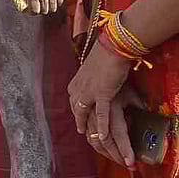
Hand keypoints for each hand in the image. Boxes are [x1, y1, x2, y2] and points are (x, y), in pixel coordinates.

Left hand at [18, 0, 63, 14]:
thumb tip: (19, 2)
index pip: (34, 10)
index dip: (31, 12)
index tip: (29, 11)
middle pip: (44, 11)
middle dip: (39, 11)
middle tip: (37, 8)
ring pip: (52, 8)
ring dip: (48, 8)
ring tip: (44, 5)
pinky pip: (59, 2)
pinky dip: (55, 3)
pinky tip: (50, 0)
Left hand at [69, 38, 133, 165]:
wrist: (112, 46)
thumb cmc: (105, 53)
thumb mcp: (94, 68)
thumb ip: (92, 76)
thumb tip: (97, 79)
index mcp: (76, 80)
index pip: (72, 99)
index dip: (75, 109)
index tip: (78, 116)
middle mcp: (78, 87)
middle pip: (75, 108)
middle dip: (79, 120)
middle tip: (82, 131)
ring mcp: (88, 91)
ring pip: (85, 113)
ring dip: (88, 127)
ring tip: (91, 138)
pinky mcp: (101, 94)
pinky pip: (100, 114)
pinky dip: (101, 126)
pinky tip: (101, 136)